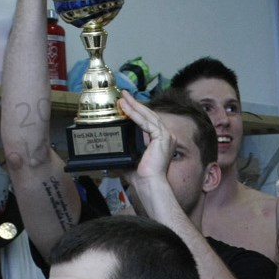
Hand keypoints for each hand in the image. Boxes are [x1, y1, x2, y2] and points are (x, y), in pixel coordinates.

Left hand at [117, 91, 174, 213]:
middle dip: (135, 104)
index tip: (125, 104)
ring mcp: (166, 136)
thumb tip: (112, 152)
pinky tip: (126, 109)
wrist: (149, 184)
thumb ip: (125, 152)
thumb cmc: (142, 176)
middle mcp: (166, 136)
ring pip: (148, 116)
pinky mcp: (162, 137)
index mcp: (160, 141)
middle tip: (123, 95)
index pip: (148, 121)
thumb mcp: (131, 159)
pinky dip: (135, 115)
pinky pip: (146, 123)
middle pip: (149, 115)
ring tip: (123, 98)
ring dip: (134, 106)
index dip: (137, 111)